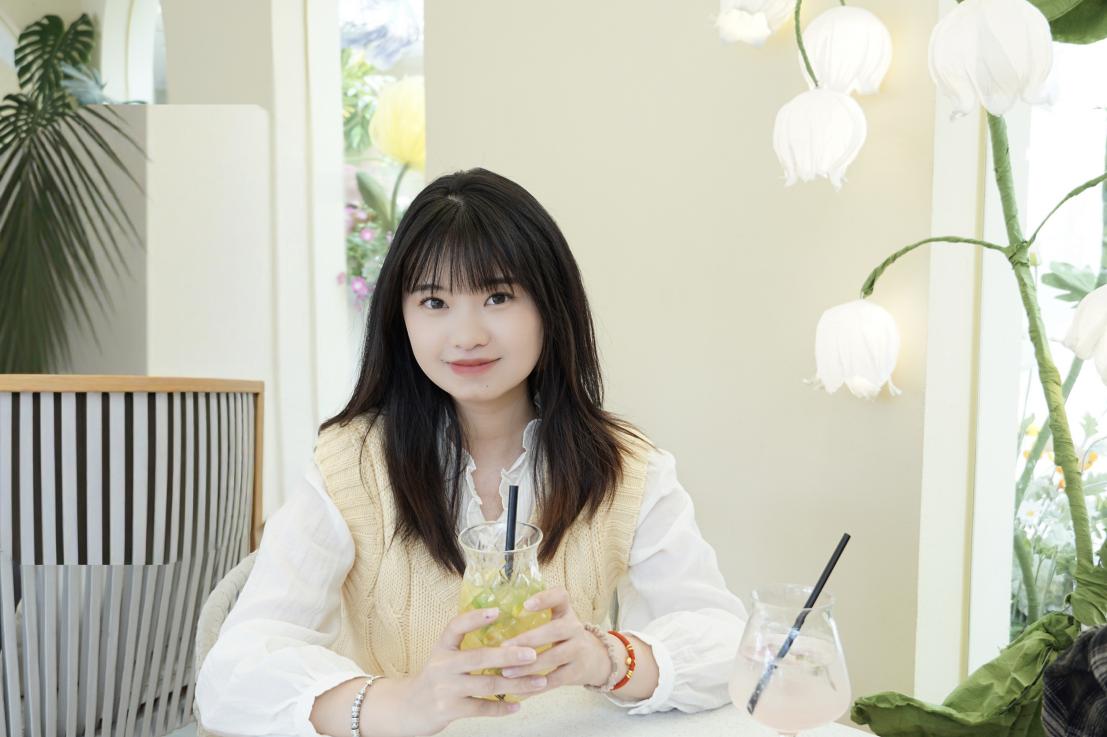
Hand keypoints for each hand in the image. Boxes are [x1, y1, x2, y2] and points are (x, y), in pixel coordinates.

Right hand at [380, 607, 548, 736]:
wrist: (408, 708)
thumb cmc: (435, 678)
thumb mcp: (443, 656)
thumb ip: (465, 646)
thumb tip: (506, 633)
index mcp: (442, 647)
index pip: (455, 627)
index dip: (475, 618)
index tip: (497, 611)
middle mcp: (442, 665)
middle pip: (478, 657)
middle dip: (508, 655)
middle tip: (533, 654)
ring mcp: (445, 689)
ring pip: (486, 685)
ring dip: (516, 684)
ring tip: (539, 681)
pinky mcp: (449, 710)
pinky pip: (481, 708)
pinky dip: (501, 708)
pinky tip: (517, 705)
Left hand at [498, 587, 613, 693]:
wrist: (595, 659)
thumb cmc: (563, 638)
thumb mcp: (556, 622)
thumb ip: (533, 620)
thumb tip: (488, 623)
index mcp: (565, 612)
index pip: (561, 596)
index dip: (545, 599)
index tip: (525, 605)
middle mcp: (575, 628)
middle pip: (555, 630)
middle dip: (528, 639)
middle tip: (503, 648)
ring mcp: (578, 650)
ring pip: (554, 656)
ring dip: (528, 666)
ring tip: (506, 672)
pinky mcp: (577, 672)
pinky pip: (555, 680)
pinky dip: (535, 687)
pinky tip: (518, 691)